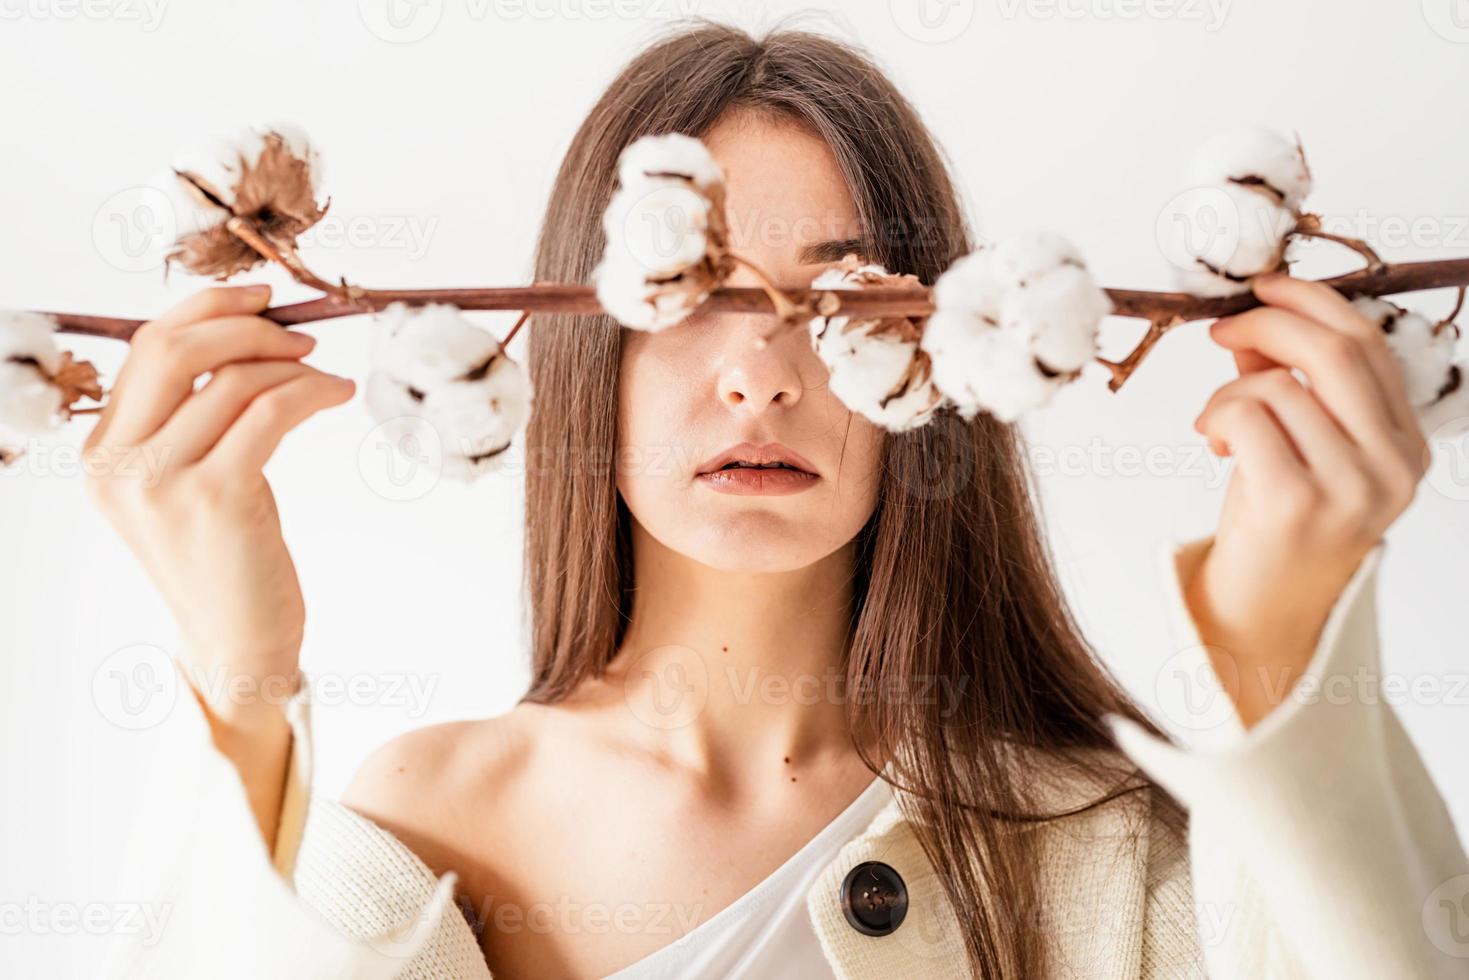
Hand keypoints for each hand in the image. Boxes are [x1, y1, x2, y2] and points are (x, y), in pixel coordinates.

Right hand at [83, 285, 354, 839]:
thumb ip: (194, 416)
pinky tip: (337, 395)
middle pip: (175, 348)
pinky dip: (311, 392)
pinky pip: (270, 412)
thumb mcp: (188, 481)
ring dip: (292, 365)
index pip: (146, 348)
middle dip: (246, 324)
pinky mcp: (218, 498)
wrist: (238, 645)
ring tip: (325, 376)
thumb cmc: (224, 558)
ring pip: (233, 380)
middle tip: (302, 333)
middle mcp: (118, 465)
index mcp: (101, 453)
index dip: (207, 309)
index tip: (262, 299)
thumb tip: (246, 335)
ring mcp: (162, 482)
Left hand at [1186, 272, 1427, 727]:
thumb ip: (1290, 383)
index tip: (1266, 287)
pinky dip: (1219, 415)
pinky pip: (1249, 415)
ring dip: (1230, 391)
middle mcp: (1392, 465)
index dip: (1314, 302)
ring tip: (1217, 424)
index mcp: (1406, 445)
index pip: (1371, 344)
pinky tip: (1214, 443)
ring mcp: (1352, 487)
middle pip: (1334, 351)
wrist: (1265, 611)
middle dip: (1268, 323)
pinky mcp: (1298, 503)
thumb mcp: (1301, 446)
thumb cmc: (1279, 522)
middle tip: (1223, 329)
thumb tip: (1255, 319)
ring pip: (1281, 385)